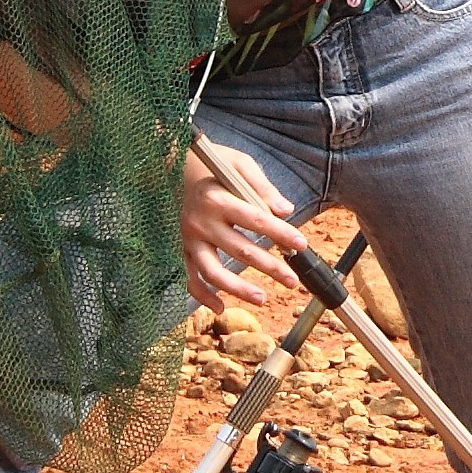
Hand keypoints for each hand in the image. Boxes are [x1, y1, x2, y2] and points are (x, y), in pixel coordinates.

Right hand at [178, 135, 308, 312]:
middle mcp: (201, 222)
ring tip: (263, 299)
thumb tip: (285, 210)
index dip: (281, 233)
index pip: (255, 220)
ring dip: (238, 289)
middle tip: (292, 281)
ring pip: (213, 272)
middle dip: (270, 268)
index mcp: (217, 199)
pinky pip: (189, 278)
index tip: (302, 244)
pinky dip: (202, 296)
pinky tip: (220, 307)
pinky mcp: (180, 249)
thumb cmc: (211, 168)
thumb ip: (262, 187)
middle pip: (240, 250)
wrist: (170, 170)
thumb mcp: (238, 165)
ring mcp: (188, 240)